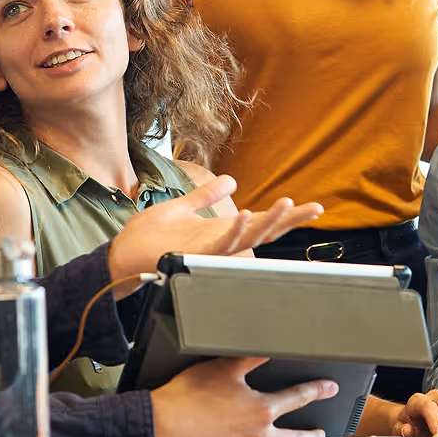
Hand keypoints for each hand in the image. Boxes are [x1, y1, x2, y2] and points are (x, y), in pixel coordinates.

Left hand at [109, 175, 323, 288]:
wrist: (122, 256)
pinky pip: (221, 245)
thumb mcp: (181, 207)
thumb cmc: (148, 236)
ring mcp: (210, 251)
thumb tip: (230, 180)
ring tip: (288, 204)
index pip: (261, 222)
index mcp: (222, 232)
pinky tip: (246, 214)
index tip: (313, 207)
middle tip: (315, 209)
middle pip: (264, 231)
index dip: (286, 215)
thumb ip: (205, 196)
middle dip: (290, 221)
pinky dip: (235, 231)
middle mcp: (221, 244)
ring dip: (269, 222)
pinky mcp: (195, 254)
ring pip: (249, 238)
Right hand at [146, 357, 336, 436]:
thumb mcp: (223, 367)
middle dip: (313, 435)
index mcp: (261, 411)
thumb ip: (251, 356)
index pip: (298, 398)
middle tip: (321, 433)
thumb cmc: (187, 398)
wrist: (160, 427)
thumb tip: (271, 346)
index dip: (317, 390)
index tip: (329, 388)